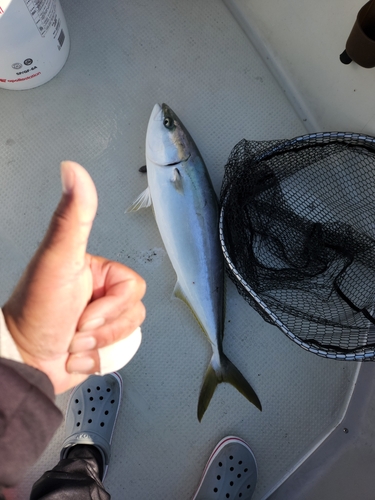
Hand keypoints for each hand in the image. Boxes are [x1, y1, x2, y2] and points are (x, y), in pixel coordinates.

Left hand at [2, 161, 145, 393]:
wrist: (21, 361)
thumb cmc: (35, 311)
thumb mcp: (57, 259)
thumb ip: (72, 216)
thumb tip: (74, 171)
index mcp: (98, 272)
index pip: (133, 287)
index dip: (113, 305)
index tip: (87, 309)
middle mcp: (101, 295)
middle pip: (134, 312)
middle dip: (103, 329)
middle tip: (76, 327)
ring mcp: (101, 322)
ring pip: (129, 334)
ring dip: (98, 347)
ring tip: (73, 343)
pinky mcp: (99, 346)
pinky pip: (119, 354)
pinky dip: (94, 362)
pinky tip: (74, 356)